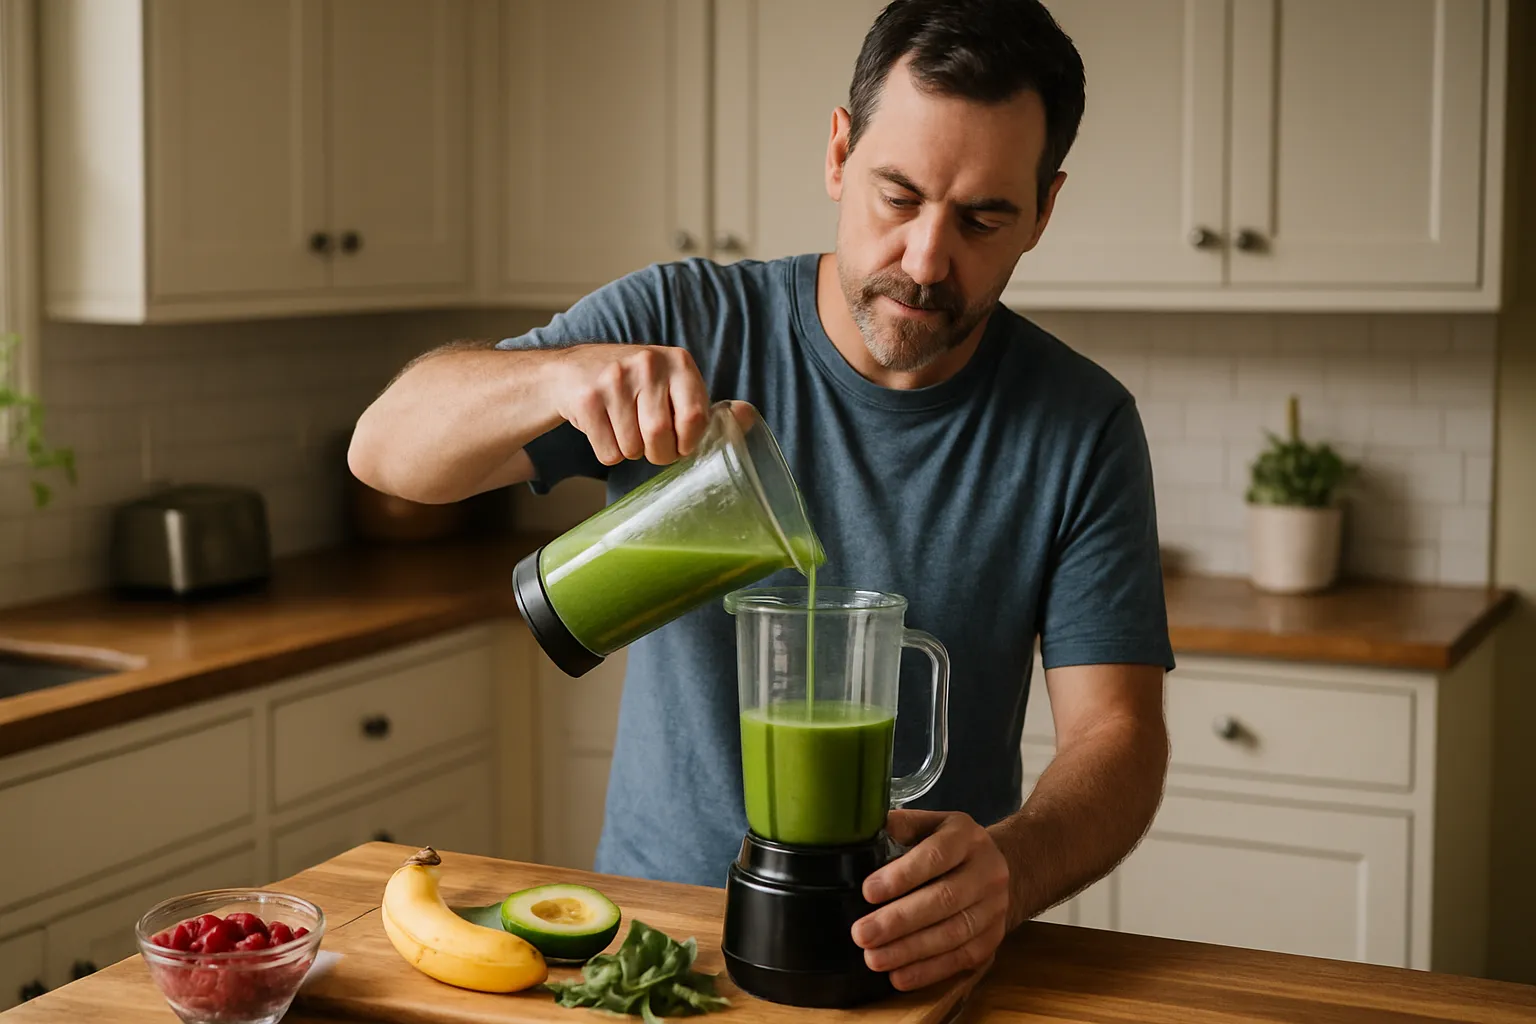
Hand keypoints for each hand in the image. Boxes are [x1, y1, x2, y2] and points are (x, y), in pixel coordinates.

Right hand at [550, 344, 711, 465]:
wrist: (572, 372)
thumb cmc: (635, 387)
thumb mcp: (673, 385)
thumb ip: (707, 406)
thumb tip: (747, 416)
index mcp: (678, 361)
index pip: (696, 417)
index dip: (688, 442)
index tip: (681, 445)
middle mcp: (648, 363)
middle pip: (660, 436)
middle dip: (659, 454)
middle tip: (653, 447)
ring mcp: (614, 379)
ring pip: (633, 448)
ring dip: (632, 452)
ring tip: (626, 431)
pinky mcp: (587, 399)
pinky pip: (609, 452)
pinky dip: (610, 453)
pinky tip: (606, 429)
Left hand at [851, 810, 1009, 991]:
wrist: (999, 868)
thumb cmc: (951, 847)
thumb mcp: (932, 824)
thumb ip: (903, 826)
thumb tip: (866, 827)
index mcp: (965, 837)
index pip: (936, 855)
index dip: (902, 875)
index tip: (868, 892)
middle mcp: (987, 871)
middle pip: (944, 899)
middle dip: (898, 920)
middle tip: (862, 934)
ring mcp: (994, 907)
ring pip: (953, 933)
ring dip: (910, 950)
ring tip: (874, 959)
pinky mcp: (993, 938)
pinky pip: (962, 959)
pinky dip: (929, 971)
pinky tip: (899, 977)